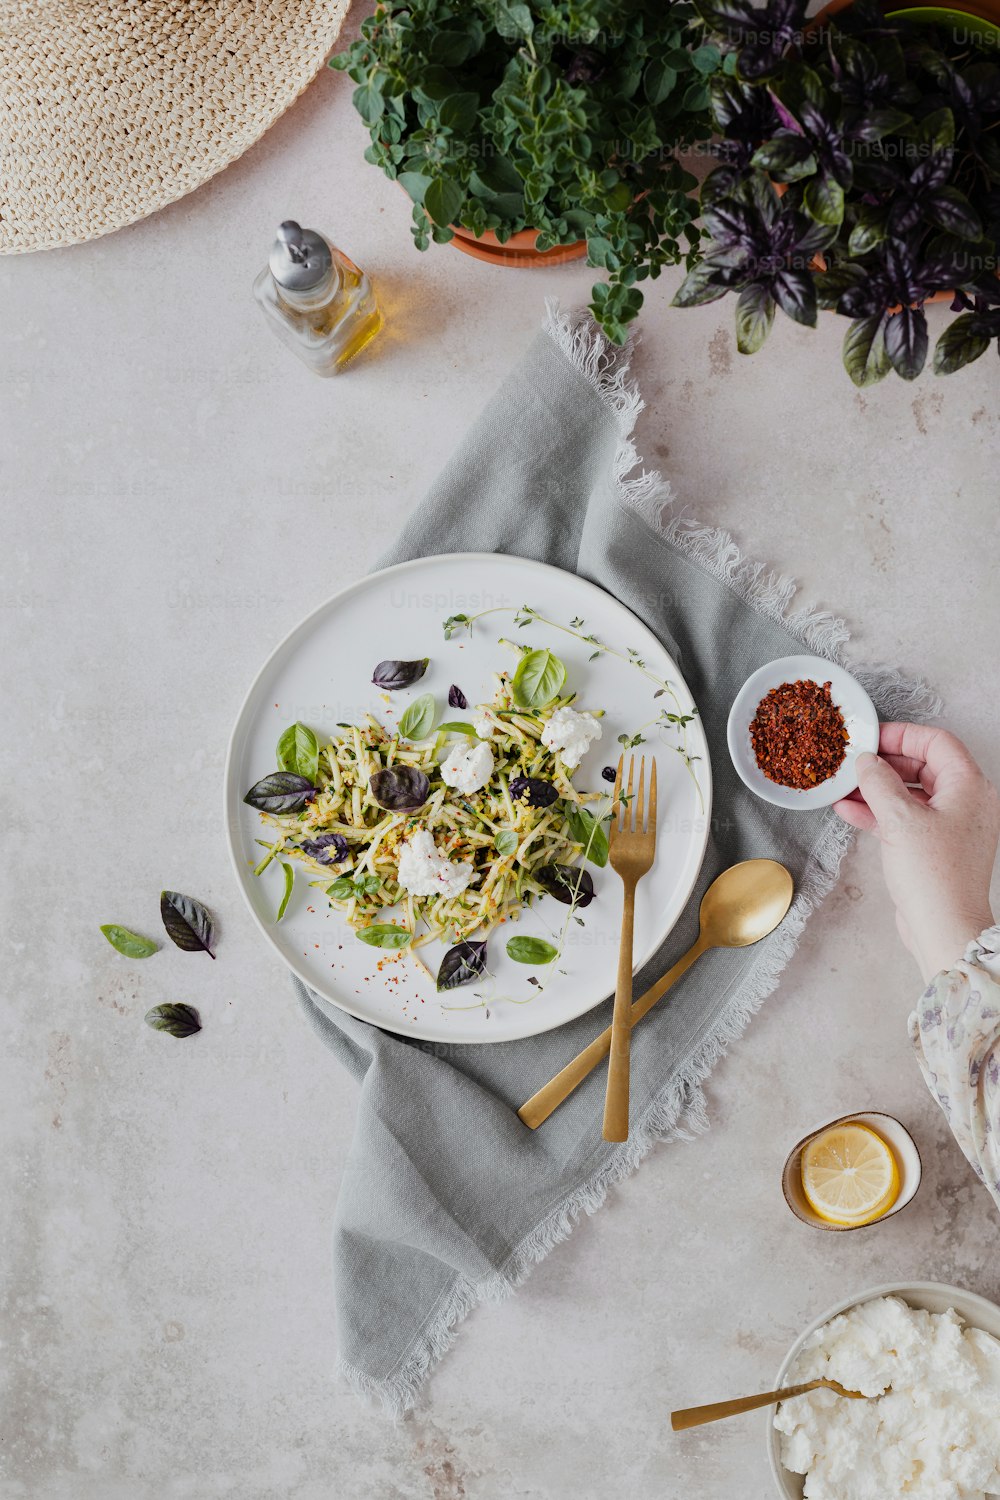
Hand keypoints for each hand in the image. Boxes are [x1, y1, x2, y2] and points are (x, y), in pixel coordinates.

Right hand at [834, 722, 998, 982]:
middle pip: (923, 767)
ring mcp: (952, 827)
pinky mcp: (936, 848)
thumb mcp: (899, 818)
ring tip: (844, 787)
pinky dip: (880, 813)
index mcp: (970, 787)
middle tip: (854, 761)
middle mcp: (967, 803)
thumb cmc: (934, 876)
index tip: (870, 737)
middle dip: (885, 763)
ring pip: (911, 794)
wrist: (943, 928)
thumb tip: (866, 762)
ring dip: (877, 789)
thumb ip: (878, 782)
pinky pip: (906, 819)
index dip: (902, 735)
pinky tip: (849, 811)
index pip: (936, 743)